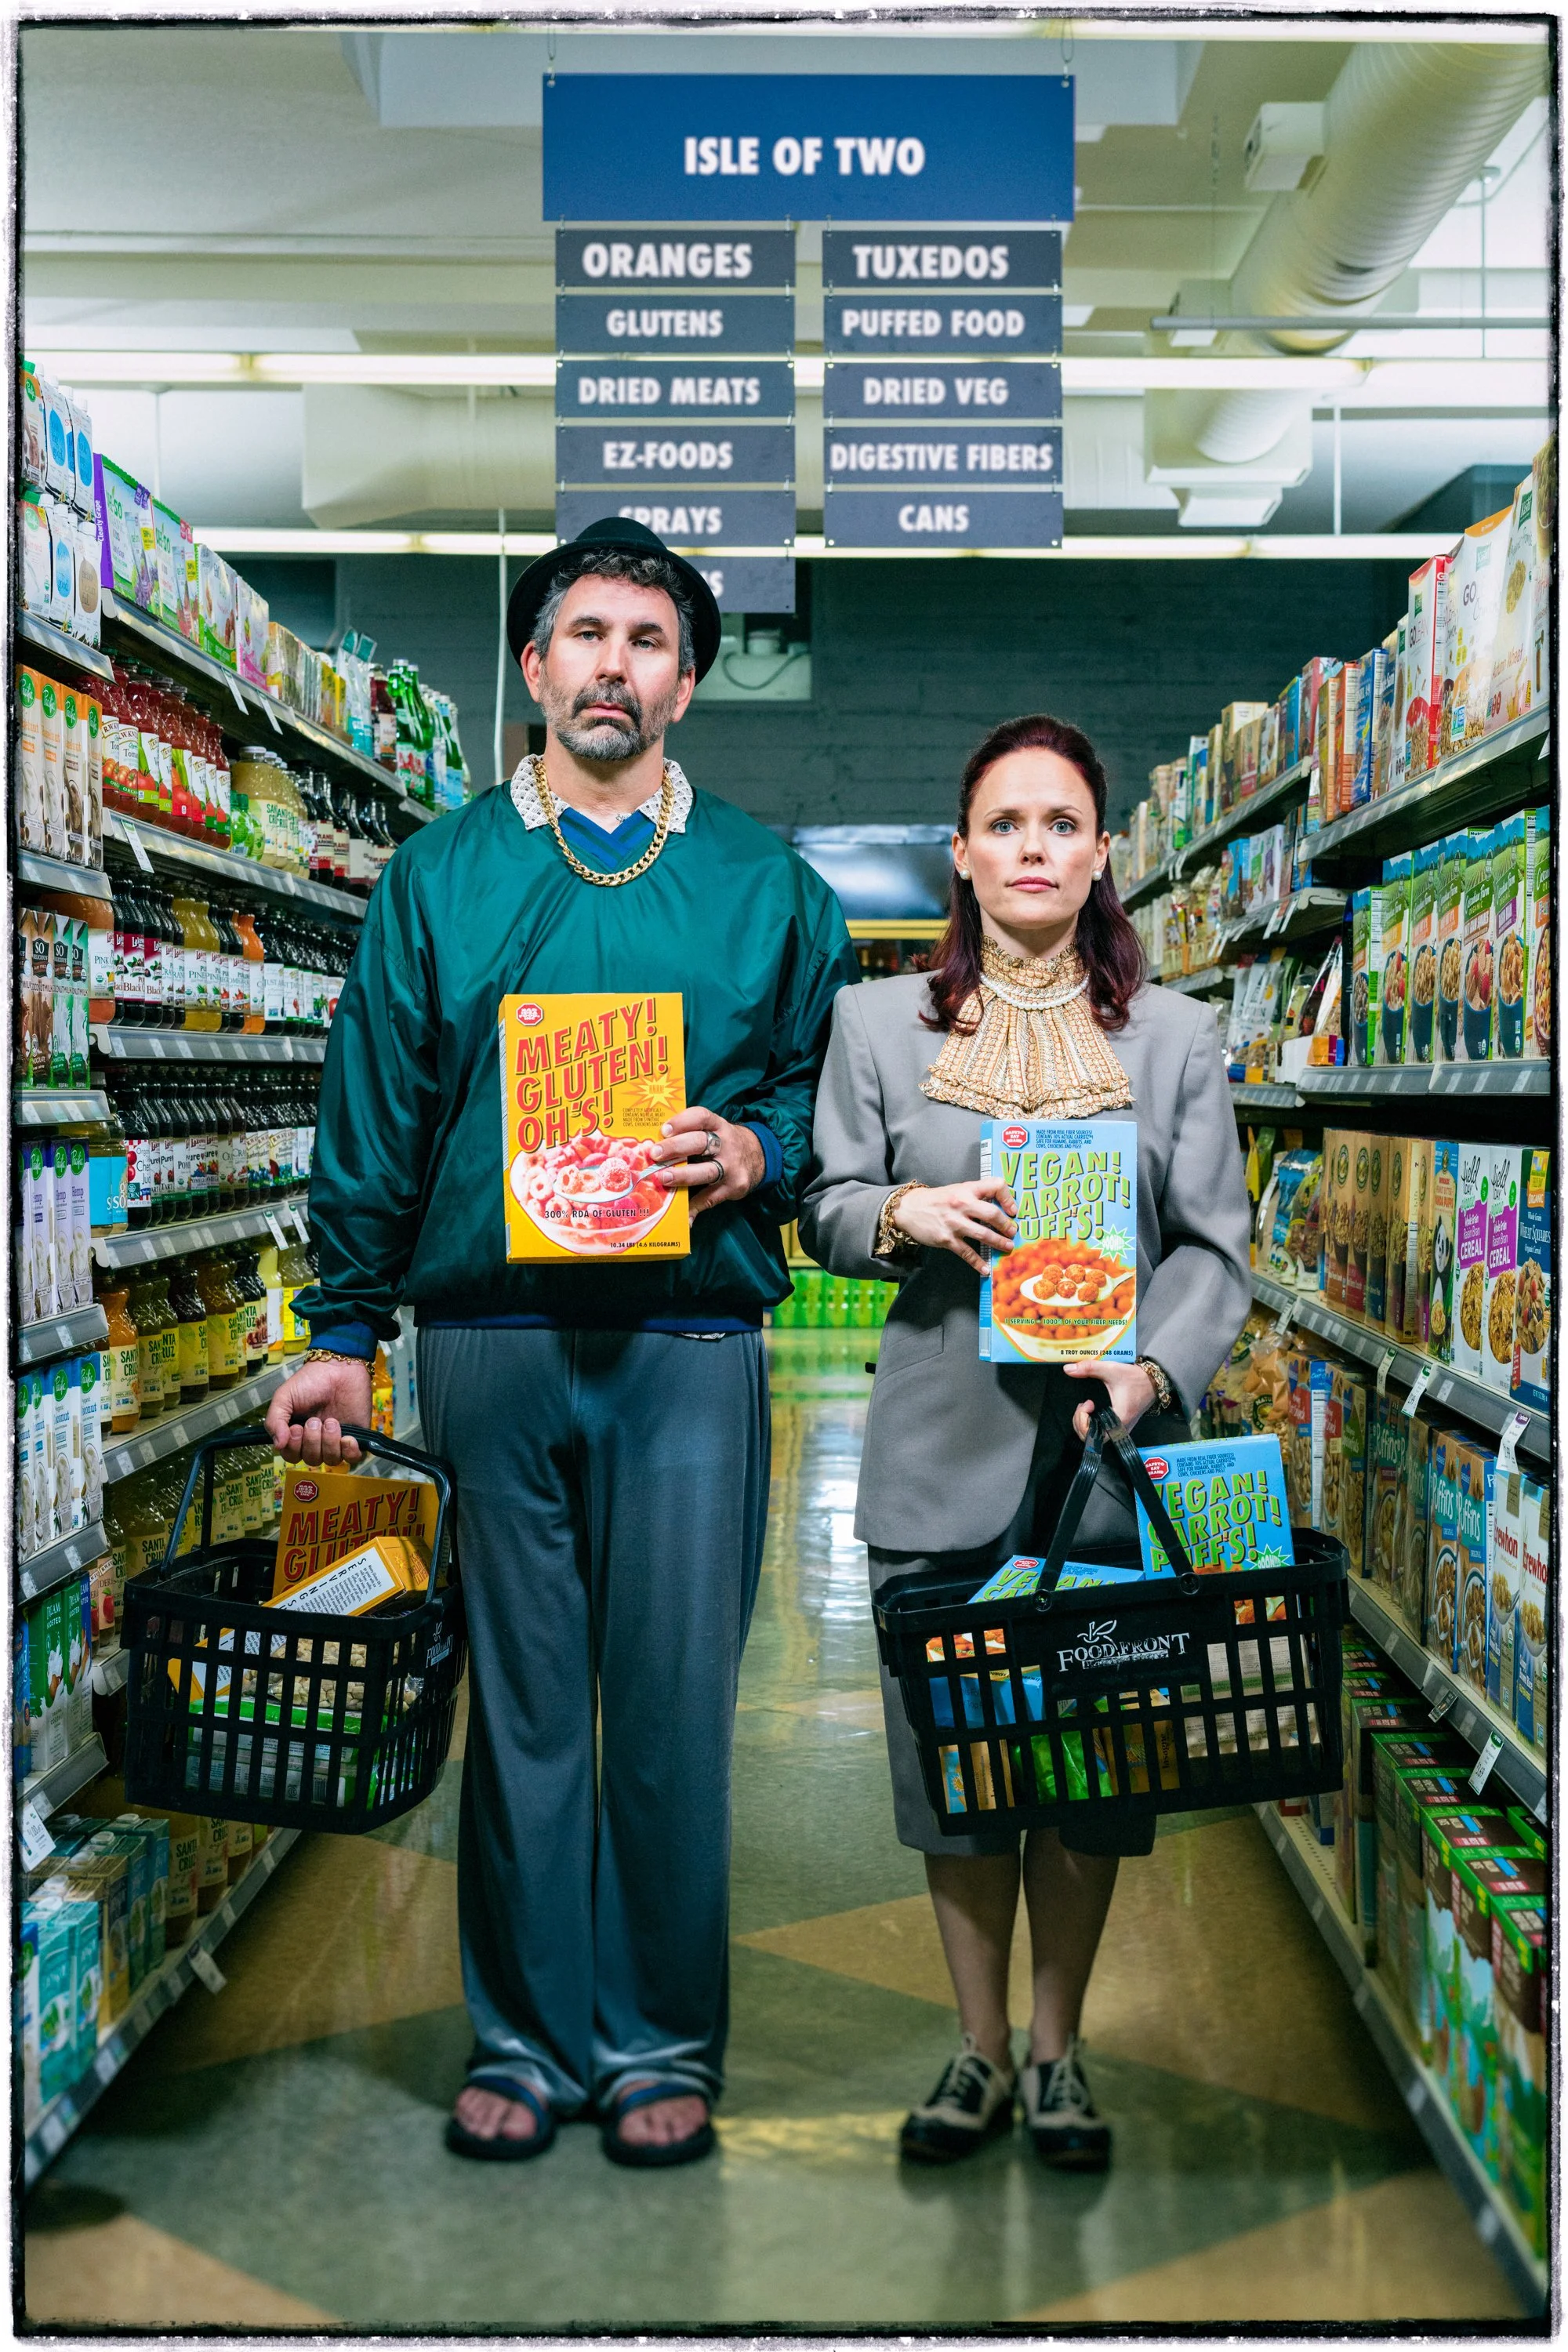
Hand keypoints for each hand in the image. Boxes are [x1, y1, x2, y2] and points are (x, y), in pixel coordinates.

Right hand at [264, 1356, 371, 1464]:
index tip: (296, 1428)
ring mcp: (337, 1440)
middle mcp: (316, 1441)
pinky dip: (350, 1452)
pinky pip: (353, 1458)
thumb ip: (274, 1421)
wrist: (339, 1368)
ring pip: (331, 1459)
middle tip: (314, 1420)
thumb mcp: (284, 1397)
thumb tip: (278, 1445)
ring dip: (329, 1442)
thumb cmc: (310, 1381)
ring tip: (331, 1421)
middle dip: (311, 1441)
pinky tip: (347, 1438)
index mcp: (297, 1434)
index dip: (293, 1448)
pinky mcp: (356, 1437)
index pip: (291, 1456)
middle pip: (311, 1459)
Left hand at [651, 1105, 765, 1218]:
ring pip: (706, 1171)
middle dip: (675, 1148)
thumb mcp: (715, 1130)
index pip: (701, 1117)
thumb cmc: (724, 1142)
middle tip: (655, 1154)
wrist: (759, 1157)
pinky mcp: (733, 1187)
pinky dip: (695, 1208)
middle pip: (700, 1143)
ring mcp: (731, 1167)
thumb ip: (691, 1133)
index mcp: (719, 1126)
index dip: (682, 1122)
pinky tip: (683, 1216)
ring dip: (683, 1176)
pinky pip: (711, 1198)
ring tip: (663, 1179)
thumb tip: (654, 1143)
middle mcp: (726, 1145)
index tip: (665, 1130)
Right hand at [891, 1179, 1015, 1275]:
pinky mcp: (946, 1239)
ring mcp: (954, 1223)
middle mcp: (961, 1204)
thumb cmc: (937, 1200)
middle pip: (992, 1214)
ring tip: (1007, 1247)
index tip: (1012, 1210)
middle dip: (1006, 1225)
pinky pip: (967, 1253)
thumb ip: (976, 1196)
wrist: (909, 1208)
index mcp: (966, 1189)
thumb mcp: (957, 1190)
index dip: (1008, 1197)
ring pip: (983, 1234)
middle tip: (1013, 1232)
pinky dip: (978, 1262)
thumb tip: (1000, 1208)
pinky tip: (985, 1269)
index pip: (994, 1186)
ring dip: (998, 1243)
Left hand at [1064, 1358, 1155, 1439]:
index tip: (1087, 1402)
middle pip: (1091, 1438)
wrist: (1153, 1381)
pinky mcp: (1121, 1427)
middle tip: (1083, 1405)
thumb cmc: (1135, 1377)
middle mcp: (1121, 1429)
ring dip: (1085, 1423)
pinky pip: (1102, 1432)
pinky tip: (1092, 1411)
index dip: (1082, 1420)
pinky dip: (1092, 1424)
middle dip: (1080, 1421)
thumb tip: (1067, 1369)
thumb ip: (1089, 1368)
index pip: (1093, 1435)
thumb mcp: (1111, 1370)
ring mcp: (1121, 1430)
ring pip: (1095, 1437)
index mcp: (1119, 1420)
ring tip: (1086, 1407)